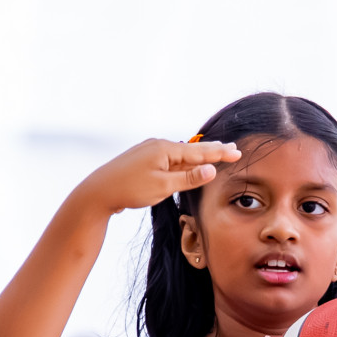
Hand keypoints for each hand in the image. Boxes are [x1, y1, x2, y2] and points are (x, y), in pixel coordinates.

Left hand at [74, 138, 241, 216]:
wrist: (99, 191)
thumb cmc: (130, 189)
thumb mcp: (163, 187)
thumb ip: (188, 179)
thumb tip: (212, 170)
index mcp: (165, 149)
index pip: (199, 152)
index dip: (220, 153)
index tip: (237, 151)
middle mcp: (158, 145)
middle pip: (191, 150)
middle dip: (212, 150)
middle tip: (232, 148)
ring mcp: (149, 151)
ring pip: (180, 155)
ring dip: (198, 156)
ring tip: (215, 153)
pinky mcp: (143, 160)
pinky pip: (169, 159)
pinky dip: (183, 162)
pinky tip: (186, 163)